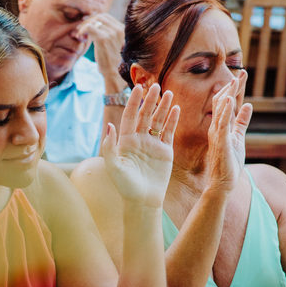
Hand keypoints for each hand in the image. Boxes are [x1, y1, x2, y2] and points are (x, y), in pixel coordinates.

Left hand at [78, 13, 125, 88]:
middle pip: (100, 16)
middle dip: (89, 21)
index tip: (87, 26)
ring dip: (84, 27)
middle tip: (81, 29)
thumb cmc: (113, 64)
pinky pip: (89, 27)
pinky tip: (79, 37)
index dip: (95, 20)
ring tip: (79, 35)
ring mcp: (112, 33)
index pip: (107, 17)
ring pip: (94, 21)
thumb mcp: (115, 46)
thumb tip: (96, 27)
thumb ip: (109, 35)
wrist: (115, 75)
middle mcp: (119, 29)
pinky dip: (82, 30)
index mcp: (123, 30)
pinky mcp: (103, 38)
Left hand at [101, 83, 178, 206]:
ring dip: (163, 107)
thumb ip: (109, 147)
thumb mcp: (114, 167)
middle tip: (156, 85)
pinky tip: (176, 109)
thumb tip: (109, 125)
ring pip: (158, 121)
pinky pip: (169, 132)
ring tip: (169, 93)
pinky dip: (172, 121)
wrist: (143, 201)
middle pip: (145, 115)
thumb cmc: (126, 186)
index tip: (138, 88)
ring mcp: (152, 145)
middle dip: (150, 101)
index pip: (129, 116)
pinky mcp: (165, 151)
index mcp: (125, 141)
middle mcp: (139, 140)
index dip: (133, 102)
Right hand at [204, 70, 252, 193]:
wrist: (223, 183)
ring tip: (236, 80)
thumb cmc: (230, 163)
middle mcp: (216, 127)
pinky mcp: (220, 142)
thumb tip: (248, 105)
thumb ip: (241, 122)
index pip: (226, 103)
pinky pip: (222, 124)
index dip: (234, 89)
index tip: (242, 76)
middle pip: (222, 102)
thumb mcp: (238, 138)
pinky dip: (225, 111)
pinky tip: (229, 100)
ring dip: (229, 94)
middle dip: (232, 87)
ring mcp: (217, 134)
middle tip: (242, 74)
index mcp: (221, 126)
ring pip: (221, 110)